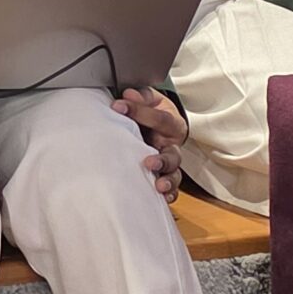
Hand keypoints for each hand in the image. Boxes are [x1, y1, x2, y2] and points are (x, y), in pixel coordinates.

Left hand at [117, 87, 184, 201]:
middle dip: (162, 160)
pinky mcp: (163, 176)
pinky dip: (168, 195)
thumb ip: (141, 97)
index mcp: (172, 125)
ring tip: (158, 186)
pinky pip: (170, 190)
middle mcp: (172, 146)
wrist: (160, 123)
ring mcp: (169, 164)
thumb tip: (128, 94)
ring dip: (167, 181)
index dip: (139, 112)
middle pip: (173, 156)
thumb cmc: (153, 111)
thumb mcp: (150, 99)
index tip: (118, 106)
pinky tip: (161, 199)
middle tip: (149, 162)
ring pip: (174, 175)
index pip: (160, 119)